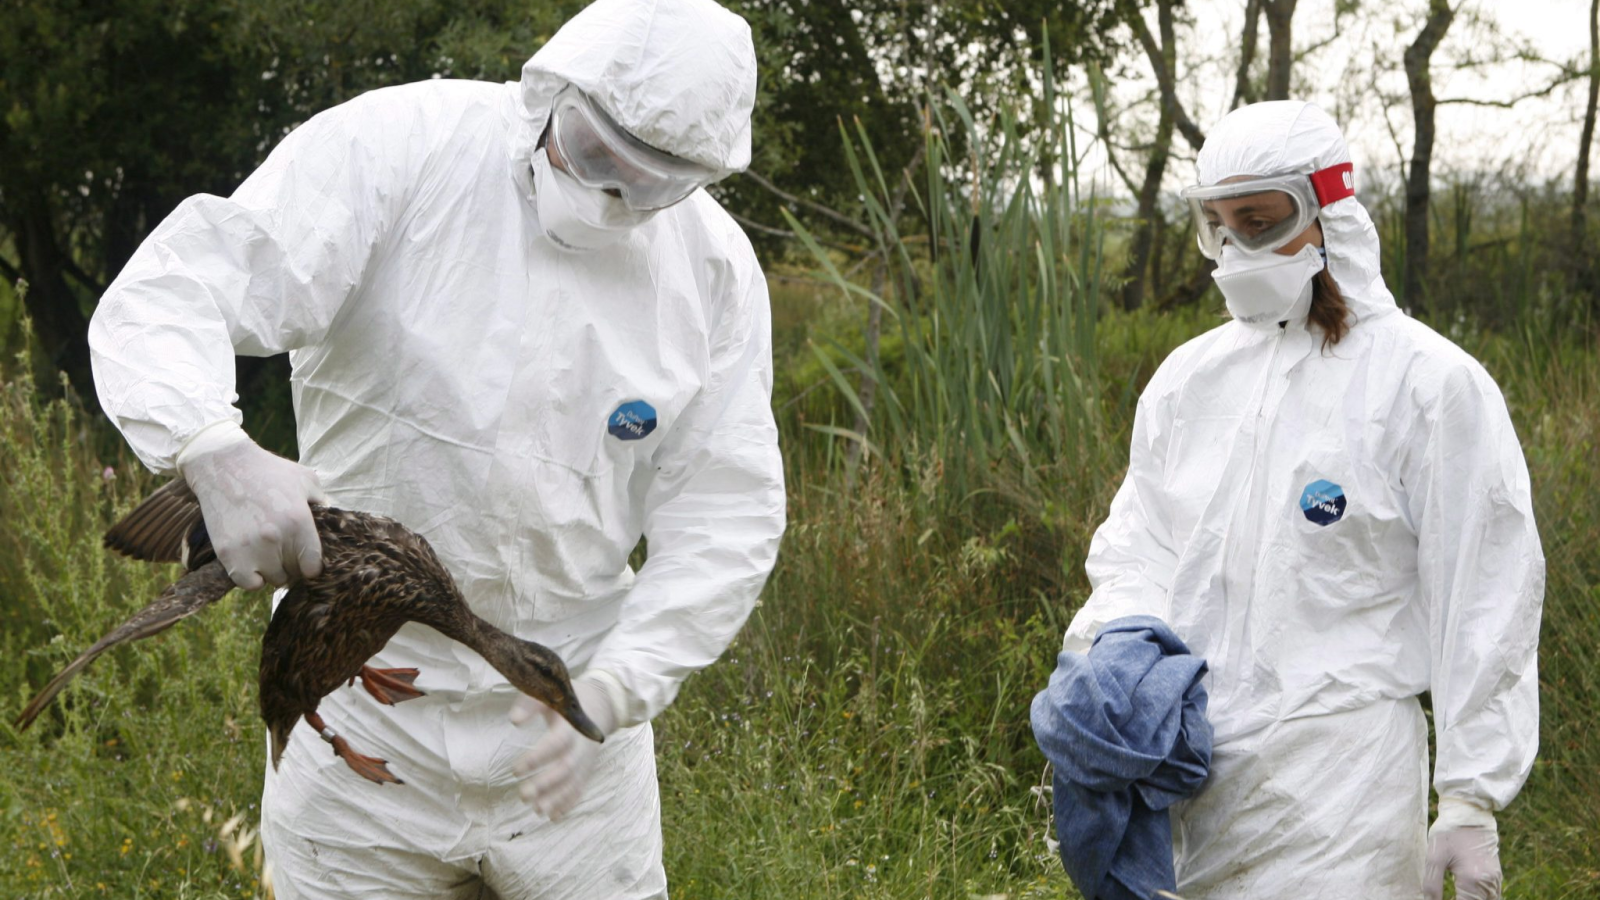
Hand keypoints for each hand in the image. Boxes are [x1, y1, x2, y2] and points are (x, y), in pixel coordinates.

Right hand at [177, 421, 327, 589]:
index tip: (306, 558)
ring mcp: (250, 548)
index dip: (311, 565)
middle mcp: (276, 538)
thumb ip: (324, 503)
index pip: (313, 567)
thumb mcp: (306, 479)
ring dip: (272, 570)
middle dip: (292, 565)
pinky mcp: (227, 553)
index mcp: (299, 522)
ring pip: (272, 580)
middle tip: (284, 549)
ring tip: (268, 551)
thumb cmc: (269, 471)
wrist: (222, 465)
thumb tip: (336, 523)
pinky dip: (252, 578)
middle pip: (293, 574)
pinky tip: (253, 561)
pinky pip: (248, 583)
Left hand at [511, 673, 621, 819]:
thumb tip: (514, 720)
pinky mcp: (588, 768)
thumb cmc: (569, 699)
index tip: (515, 770)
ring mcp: (587, 759)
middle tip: (523, 795)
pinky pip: (581, 788)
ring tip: (537, 809)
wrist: (602, 705)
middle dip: (545, 784)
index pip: (556, 744)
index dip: (537, 758)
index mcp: (572, 725)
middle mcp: (582, 745)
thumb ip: (530, 704)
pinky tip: (554, 816)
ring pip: (574, 782)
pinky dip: (569, 803)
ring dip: (556, 798)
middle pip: (566, 768)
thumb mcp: (551, 695)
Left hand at [1424, 797, 1501, 899]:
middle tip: (1447, 895)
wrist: (1470, 811)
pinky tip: (1467, 895)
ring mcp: (1495, 879)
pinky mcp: (1497, 875)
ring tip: (1457, 894)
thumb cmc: (1449, 832)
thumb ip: (1432, 885)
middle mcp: (1488, 883)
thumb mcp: (1434, 858)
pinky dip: (1481, 899)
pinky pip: (1493, 896)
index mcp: (1472, 881)